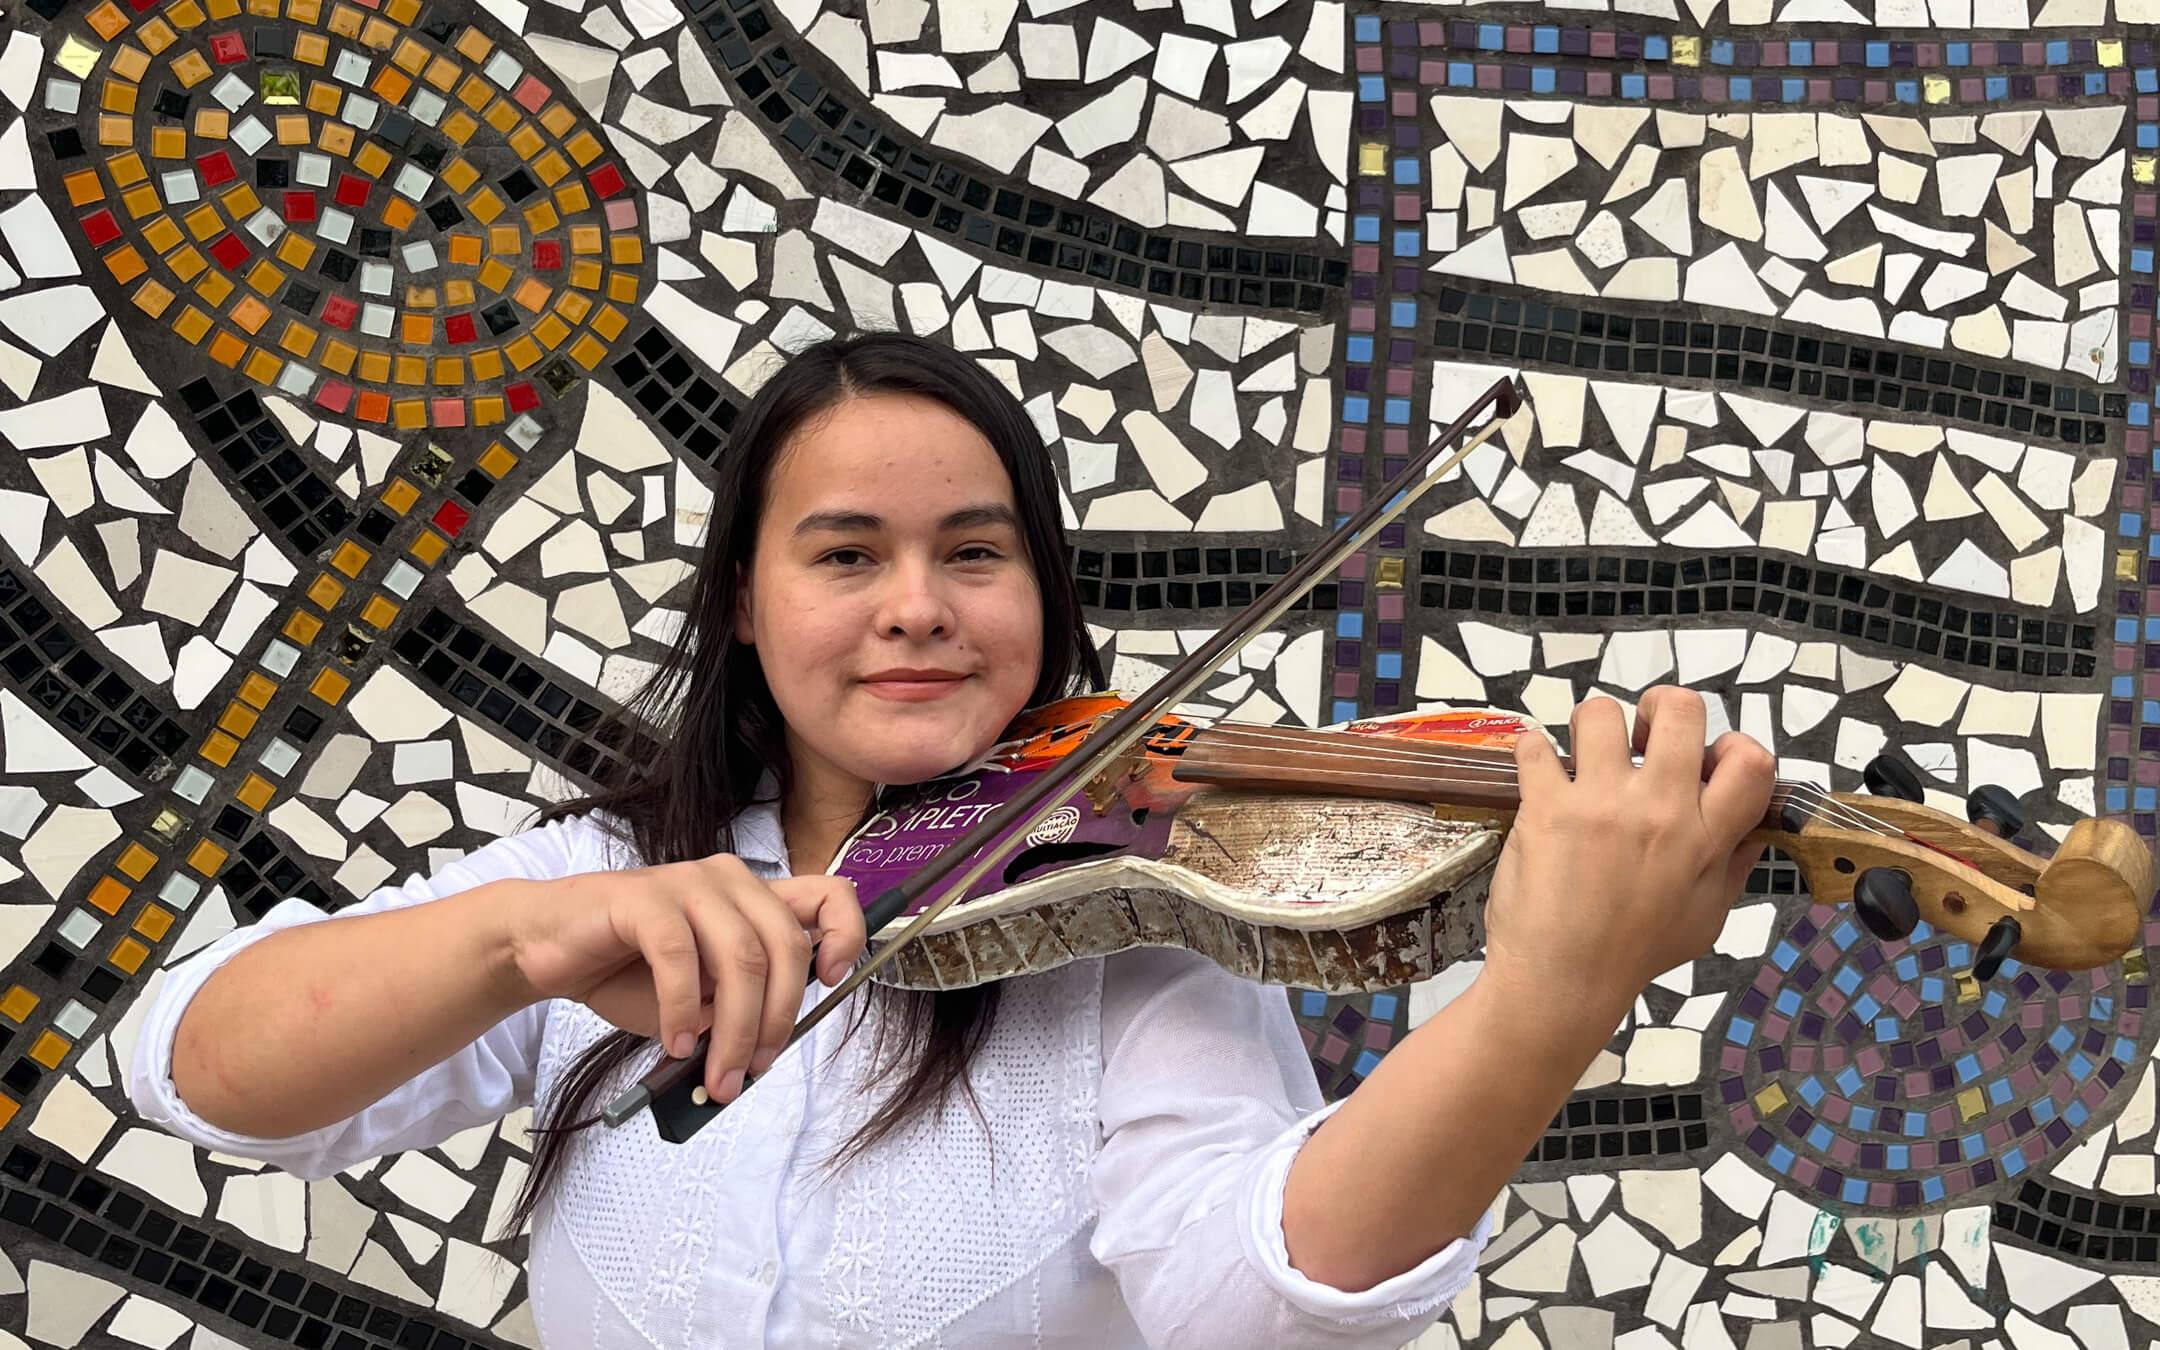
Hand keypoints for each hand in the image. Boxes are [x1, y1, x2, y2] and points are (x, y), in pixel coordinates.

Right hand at [505, 855, 865, 1101]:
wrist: (545, 948)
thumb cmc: (628, 972)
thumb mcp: (700, 998)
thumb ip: (737, 1008)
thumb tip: (765, 1046)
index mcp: (753, 900)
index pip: (828, 895)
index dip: (845, 933)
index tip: (832, 980)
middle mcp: (729, 882)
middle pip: (785, 946)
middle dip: (777, 1019)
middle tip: (751, 1070)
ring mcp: (687, 883)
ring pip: (740, 957)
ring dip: (734, 1029)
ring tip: (716, 1075)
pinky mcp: (642, 898)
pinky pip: (680, 957)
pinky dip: (683, 1009)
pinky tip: (675, 1041)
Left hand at [1483, 685, 1774, 1015]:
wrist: (1563, 982)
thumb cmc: (1634, 954)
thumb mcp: (1706, 919)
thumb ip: (1730, 867)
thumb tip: (1749, 829)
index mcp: (1706, 837)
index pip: (1751, 759)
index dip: (1730, 744)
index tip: (1703, 759)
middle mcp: (1659, 809)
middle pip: (1679, 709)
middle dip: (1659, 708)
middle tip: (1639, 737)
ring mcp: (1600, 803)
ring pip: (1600, 712)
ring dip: (1591, 727)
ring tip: (1584, 757)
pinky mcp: (1546, 806)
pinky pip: (1535, 746)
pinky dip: (1533, 753)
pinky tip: (1539, 774)